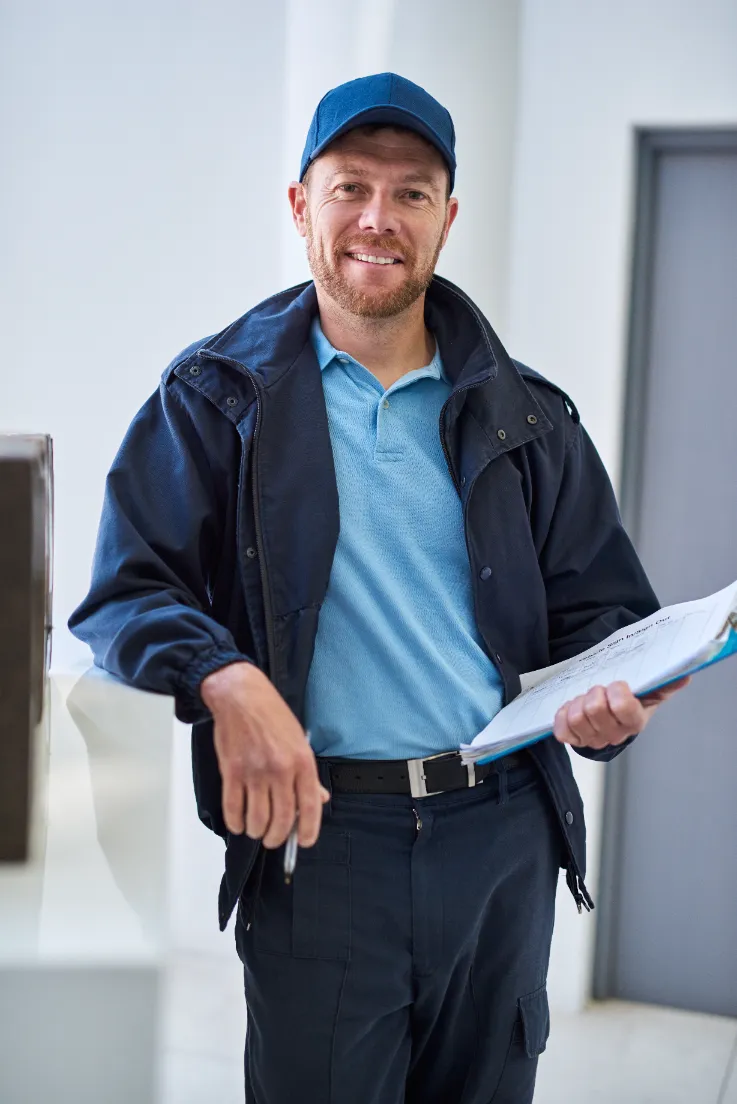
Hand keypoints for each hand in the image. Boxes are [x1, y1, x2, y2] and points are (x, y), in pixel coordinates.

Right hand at [200, 662, 329, 847]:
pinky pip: (233, 808)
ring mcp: (255, 772)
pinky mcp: (232, 772)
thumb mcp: (299, 741)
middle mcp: (280, 770)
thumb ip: (308, 774)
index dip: (309, 830)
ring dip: (257, 831)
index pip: (310, 806)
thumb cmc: (272, 715)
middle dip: (278, 837)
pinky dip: (236, 822)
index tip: (305, 841)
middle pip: (282, 819)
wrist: (241, 697)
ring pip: (257, 819)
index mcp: (302, 762)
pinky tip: (238, 824)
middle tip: (274, 839)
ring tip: (256, 830)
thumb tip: (319, 798)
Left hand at [553, 676, 690, 749]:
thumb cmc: (632, 699)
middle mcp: (614, 734)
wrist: (611, 714)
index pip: (624, 707)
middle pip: (595, 710)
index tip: (617, 683)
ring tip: (585, 698)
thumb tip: (684, 677)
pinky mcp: (574, 740)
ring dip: (578, 702)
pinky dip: (562, 715)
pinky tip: (572, 708)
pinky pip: (562, 731)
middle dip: (594, 692)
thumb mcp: (650, 689)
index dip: (616, 691)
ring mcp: (593, 739)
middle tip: (599, 689)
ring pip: (576, 718)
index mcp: (635, 721)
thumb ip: (665, 683)